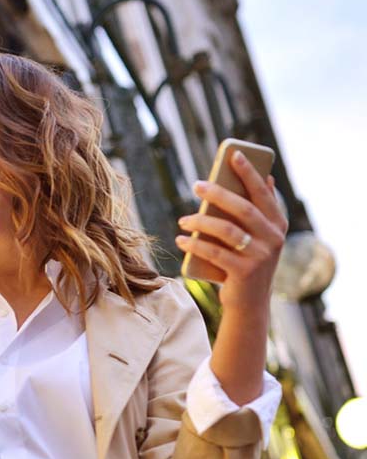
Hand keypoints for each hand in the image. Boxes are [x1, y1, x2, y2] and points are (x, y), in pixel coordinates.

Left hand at [175, 150, 287, 312]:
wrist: (249, 304)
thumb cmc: (247, 262)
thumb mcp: (259, 237)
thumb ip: (260, 211)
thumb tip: (266, 176)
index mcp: (277, 225)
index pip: (263, 194)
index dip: (249, 173)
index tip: (233, 154)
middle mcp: (273, 239)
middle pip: (242, 208)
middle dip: (218, 193)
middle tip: (196, 185)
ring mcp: (261, 257)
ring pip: (227, 230)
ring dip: (201, 222)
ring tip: (183, 220)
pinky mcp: (244, 273)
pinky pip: (215, 253)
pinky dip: (195, 245)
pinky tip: (181, 240)